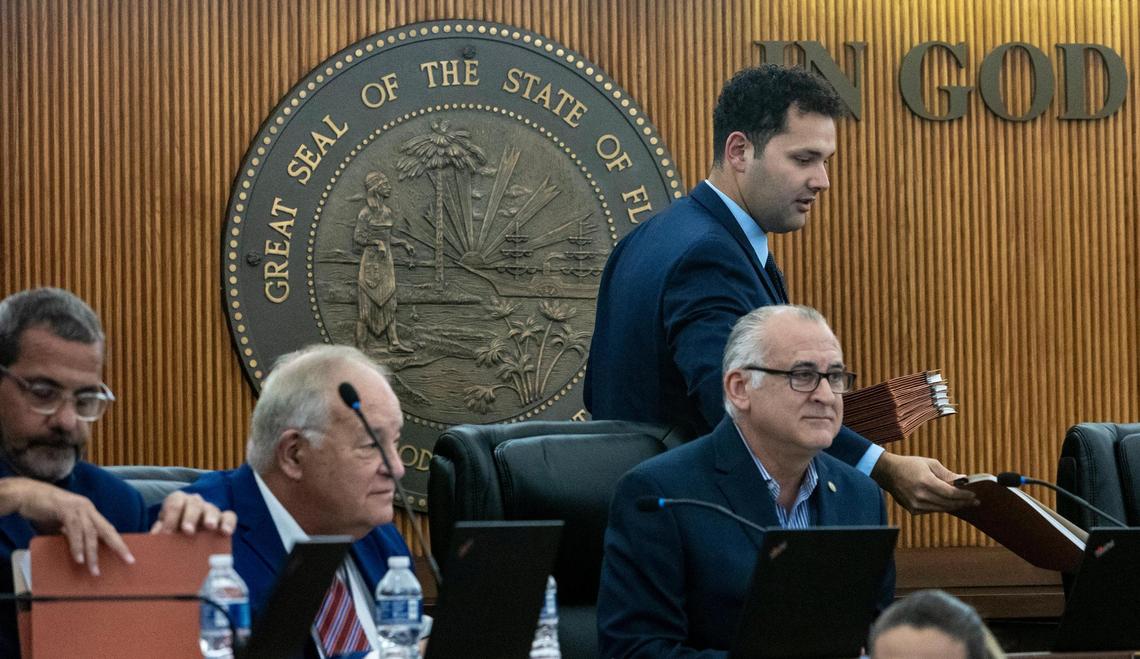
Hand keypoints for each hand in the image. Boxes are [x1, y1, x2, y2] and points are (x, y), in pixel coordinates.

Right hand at [0, 477, 133, 574]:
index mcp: (89, 512)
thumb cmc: (42, 510)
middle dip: (119, 546)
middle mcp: (87, 508)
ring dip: (93, 553)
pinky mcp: (65, 509)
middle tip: (128, 560)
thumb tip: (78, 552)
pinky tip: (79, 558)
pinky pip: (74, 530)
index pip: (107, 528)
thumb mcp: (60, 525)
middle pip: (107, 529)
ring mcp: (77, 508)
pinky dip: (77, 545)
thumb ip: (71, 535)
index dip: (118, 542)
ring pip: (91, 533)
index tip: (127, 556)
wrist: (24, 494)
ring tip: (94, 570)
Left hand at [149, 490, 236, 535]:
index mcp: (177, 501)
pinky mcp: (222, 518)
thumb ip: (159, 530)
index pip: (175, 503)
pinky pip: (229, 516)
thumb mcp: (163, 528)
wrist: (184, 537)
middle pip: (194, 504)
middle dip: (190, 517)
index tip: (167, 533)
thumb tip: (157, 534)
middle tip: (187, 530)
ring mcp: (210, 509)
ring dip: (210, 518)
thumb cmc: (172, 531)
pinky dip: (228, 523)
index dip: (170, 517)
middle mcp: (195, 502)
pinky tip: (226, 532)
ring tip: (210, 527)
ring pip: (212, 509)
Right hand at [871, 453, 977, 513]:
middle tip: (975, 501)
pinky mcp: (912, 510)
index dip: (964, 495)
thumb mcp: (930, 464)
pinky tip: (949, 503)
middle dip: (963, 502)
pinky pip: (932, 510)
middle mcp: (920, 496)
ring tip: (965, 503)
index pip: (950, 493)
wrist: (888, 473)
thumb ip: (947, 474)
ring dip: (954, 506)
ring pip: (941, 509)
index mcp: (925, 482)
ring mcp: (915, 505)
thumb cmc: (910, 465)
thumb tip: (963, 480)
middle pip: (948, 503)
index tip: (974, 495)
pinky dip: (942, 507)